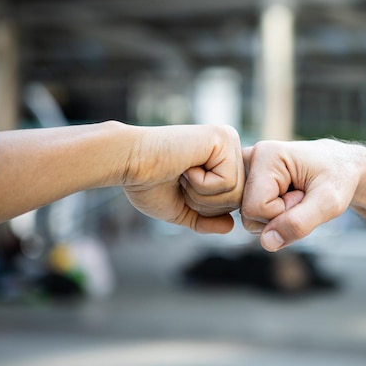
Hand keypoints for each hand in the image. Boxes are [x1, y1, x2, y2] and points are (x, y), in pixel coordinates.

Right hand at [122, 125, 243, 233]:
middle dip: (206, 203)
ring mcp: (228, 139)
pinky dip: (202, 184)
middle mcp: (229, 144)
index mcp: (221, 158)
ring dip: (202, 195)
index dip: (207, 207)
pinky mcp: (222, 138)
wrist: (126, 164)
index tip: (182, 187)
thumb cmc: (147, 183)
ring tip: (183, 174)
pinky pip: (228, 182)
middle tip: (181, 181)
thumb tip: (230, 226)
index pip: (234, 199)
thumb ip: (206, 220)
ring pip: (236, 193)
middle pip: (239, 198)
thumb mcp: (182, 208)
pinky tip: (186, 167)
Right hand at [241, 139, 363, 250]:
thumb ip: (299, 223)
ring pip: (248, 218)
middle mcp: (248, 158)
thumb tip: (267, 242)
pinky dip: (271, 216)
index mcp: (265, 154)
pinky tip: (284, 198)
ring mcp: (244, 170)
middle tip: (301, 195)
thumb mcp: (330, 203)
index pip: (256, 208)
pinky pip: (251, 215)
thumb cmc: (338, 178)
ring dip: (276, 217)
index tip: (304, 195)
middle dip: (278, 216)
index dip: (283, 213)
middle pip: (248, 215)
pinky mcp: (246, 182)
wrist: (341, 166)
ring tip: (295, 195)